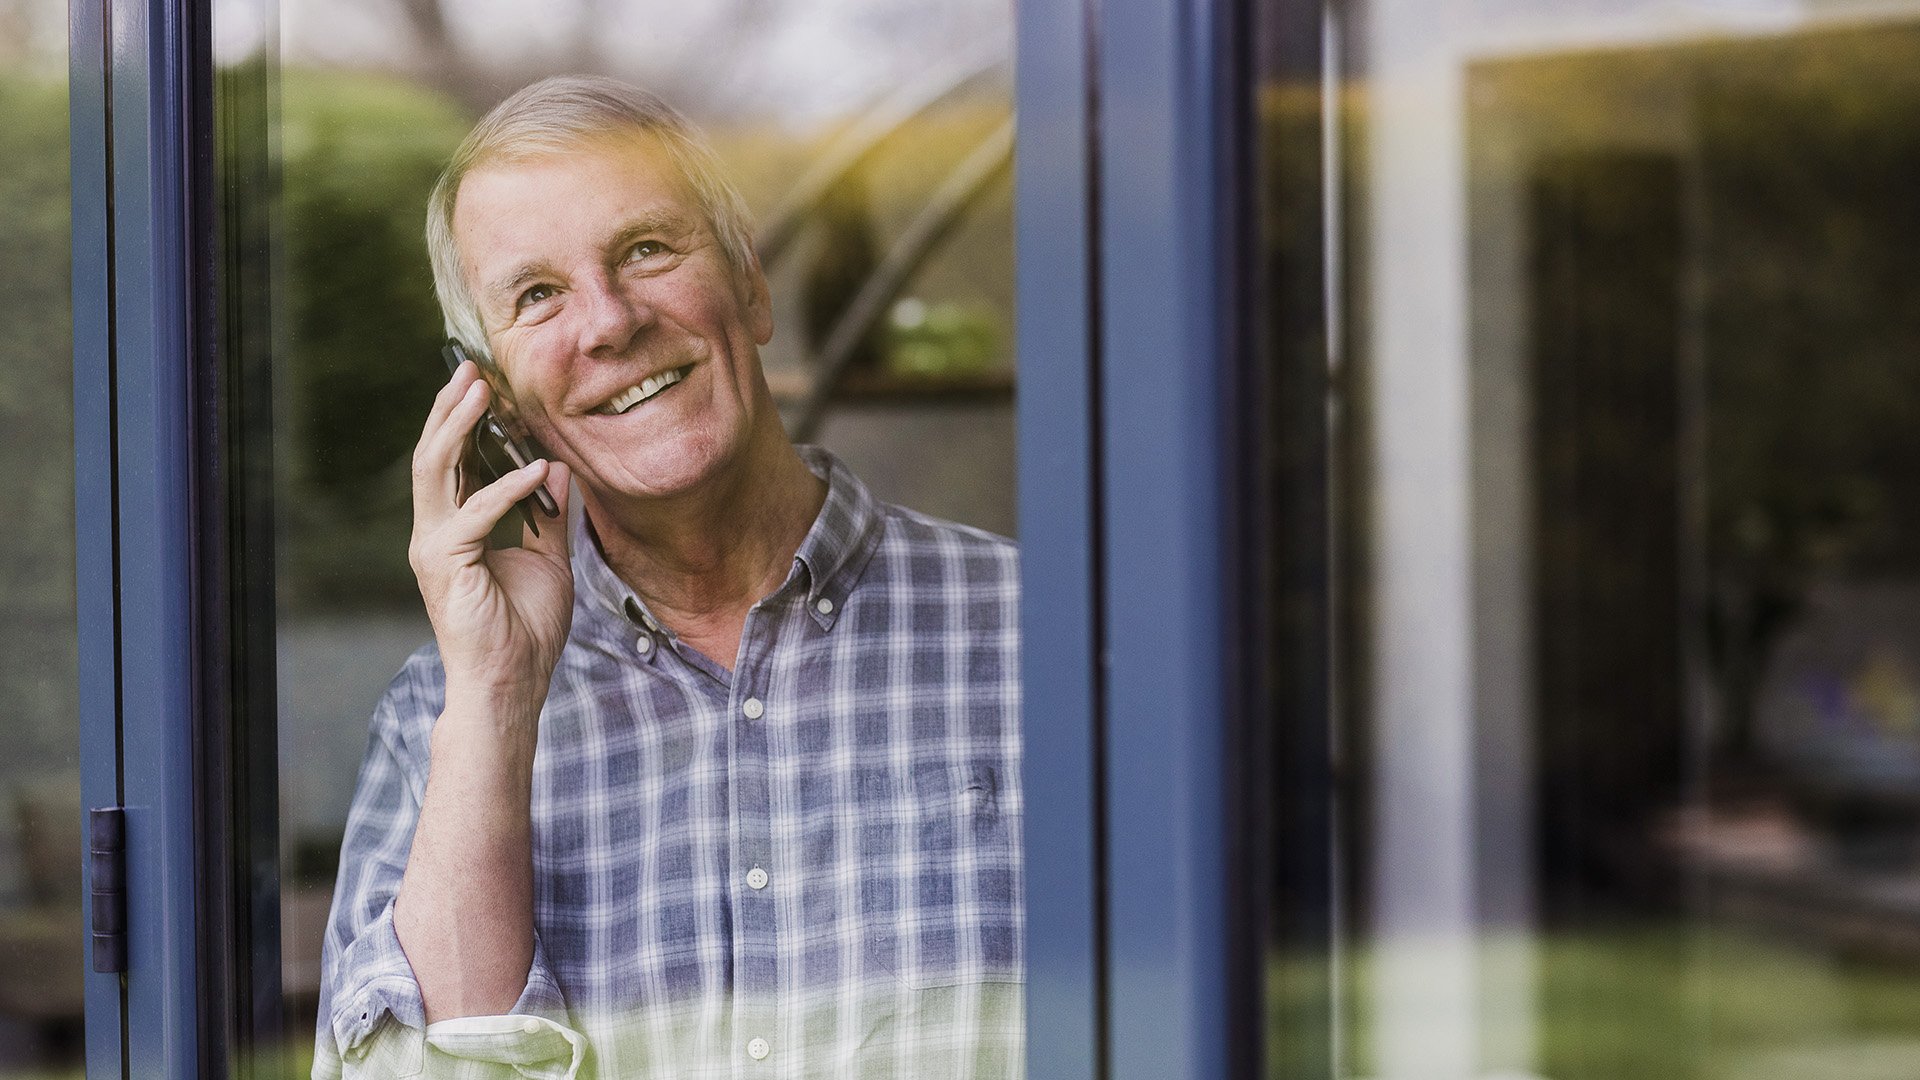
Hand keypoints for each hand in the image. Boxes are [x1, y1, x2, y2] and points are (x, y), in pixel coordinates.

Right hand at [409, 360, 573, 717]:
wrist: (512, 683)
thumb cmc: (526, 630)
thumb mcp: (551, 561)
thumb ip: (549, 515)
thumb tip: (556, 468)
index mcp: (454, 530)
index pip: (451, 463)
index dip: (463, 421)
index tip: (485, 384)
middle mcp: (436, 533)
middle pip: (434, 456)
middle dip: (450, 409)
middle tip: (470, 368)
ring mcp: (435, 548)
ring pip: (436, 471)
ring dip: (458, 427)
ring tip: (479, 390)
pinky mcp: (446, 565)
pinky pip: (474, 515)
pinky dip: (504, 489)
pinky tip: (534, 470)